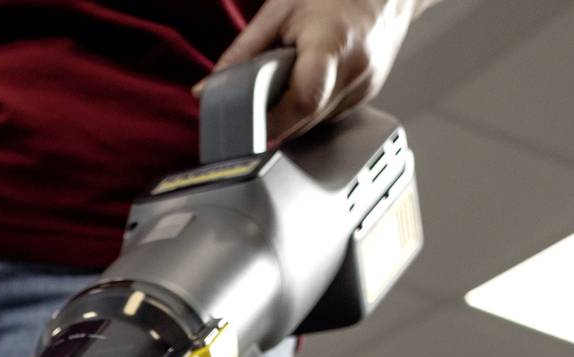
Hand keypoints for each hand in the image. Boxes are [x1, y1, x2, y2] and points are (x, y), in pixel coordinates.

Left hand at [216, 0, 423, 144]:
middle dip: (272, 120)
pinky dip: (309, 109)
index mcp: (332, 45)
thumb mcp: (278, 12)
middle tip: (250, 108)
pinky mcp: (368, 93)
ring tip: (282, 86)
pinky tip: (303, 86)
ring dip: (290, 116)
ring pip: (315, 122)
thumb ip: (242, 53)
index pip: (303, 100)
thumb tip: (205, 90)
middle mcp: (356, 70)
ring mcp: (366, 86)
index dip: (271, 119)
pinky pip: (328, 115)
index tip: (245, 126)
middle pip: (304, 119)